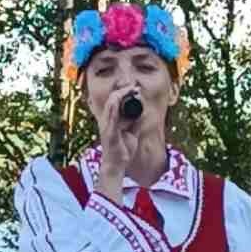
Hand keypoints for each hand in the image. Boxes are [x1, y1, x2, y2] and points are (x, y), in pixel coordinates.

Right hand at [95, 84, 146, 200]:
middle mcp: (107, 120)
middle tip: (134, 86)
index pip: (116, 101)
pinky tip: (117, 102)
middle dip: (123, 91)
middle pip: (112, 99)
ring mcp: (106, 126)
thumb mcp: (132, 132)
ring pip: (110, 106)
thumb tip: (144, 111)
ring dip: (119, 96)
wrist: (117, 165)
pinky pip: (110, 119)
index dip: (125, 92)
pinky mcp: (109, 134)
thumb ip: (137, 122)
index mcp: (112, 119)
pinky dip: (113, 109)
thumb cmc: (122, 149)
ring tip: (129, 90)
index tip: (136, 88)